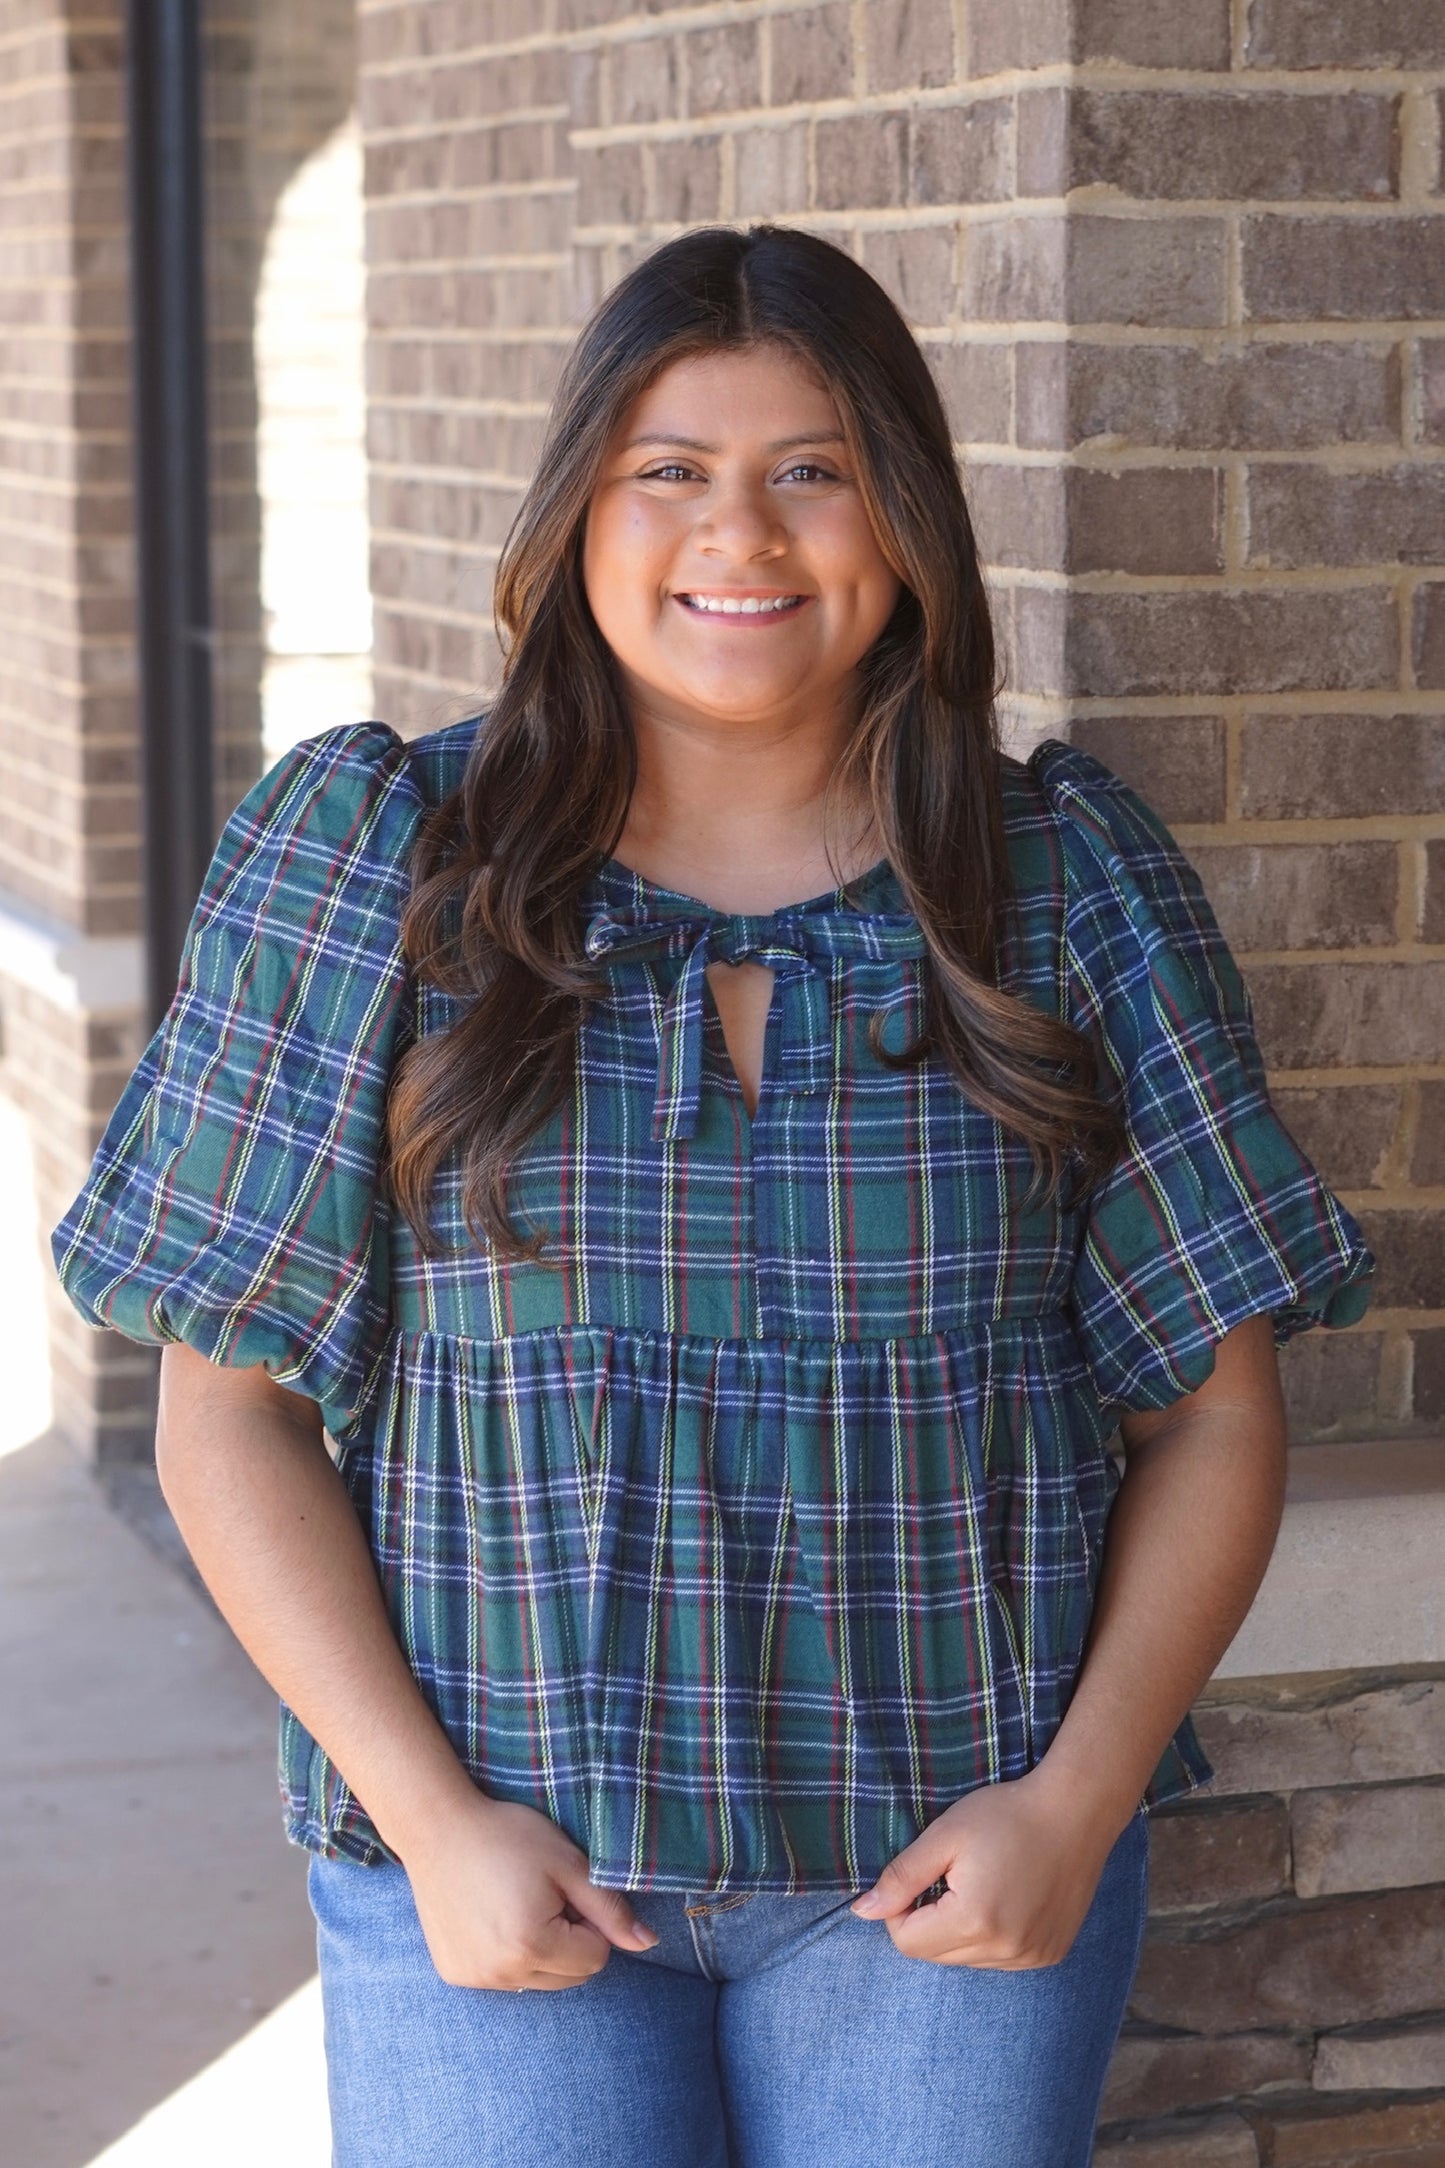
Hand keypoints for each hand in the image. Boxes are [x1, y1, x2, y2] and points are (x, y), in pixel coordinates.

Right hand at [399, 1791, 659, 1990]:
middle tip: (541, 1895)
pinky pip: (504, 1978)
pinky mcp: (456, 1975)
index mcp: (533, 1946)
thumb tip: (649, 1944)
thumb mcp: (567, 1863)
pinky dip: (508, 1955)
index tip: (564, 1890)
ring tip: (516, 1903)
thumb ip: (610, 1908)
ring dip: (541, 1951)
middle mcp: (501, 1974)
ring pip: (539, 1981)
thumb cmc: (508, 1836)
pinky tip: (491, 1916)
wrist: (437, 1829)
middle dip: (569, 1941)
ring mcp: (475, 1979)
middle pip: (570, 1977)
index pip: (596, 1958)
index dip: (589, 1922)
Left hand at [848, 1768, 1123, 1968]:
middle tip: (951, 1875)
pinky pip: (999, 1959)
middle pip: (935, 1956)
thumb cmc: (1006, 1814)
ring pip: (966, 1960)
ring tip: (982, 1883)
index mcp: (975, 1921)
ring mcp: (1032, 1958)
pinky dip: (990, 1936)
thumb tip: (862, 1912)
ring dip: (959, 1931)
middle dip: (928, 1920)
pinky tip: (1006, 1898)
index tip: (921, 1874)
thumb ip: (901, 1877)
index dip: (900, 1909)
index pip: (908, 1943)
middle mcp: (1005, 1951)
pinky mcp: (1049, 1955)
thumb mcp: (945, 1835)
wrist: (1077, 1811)